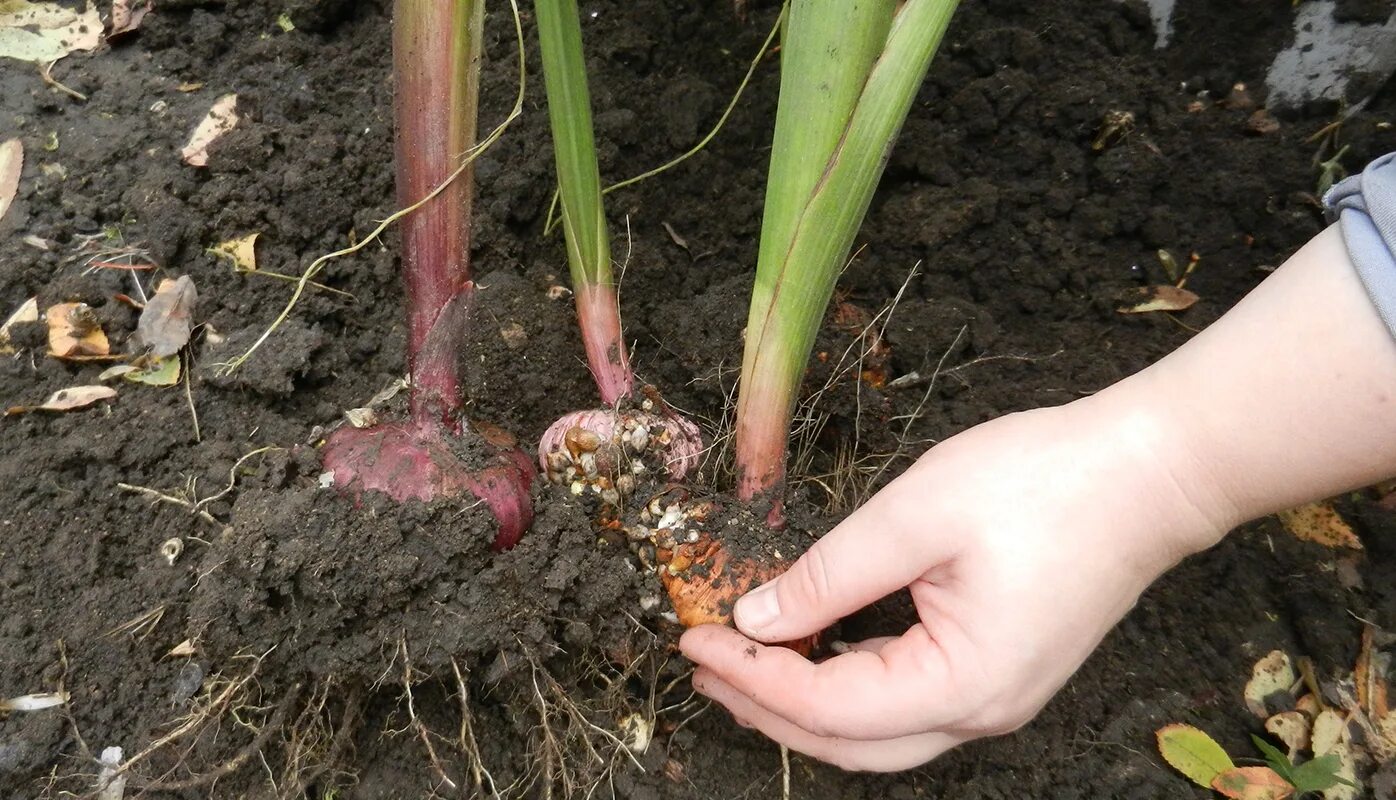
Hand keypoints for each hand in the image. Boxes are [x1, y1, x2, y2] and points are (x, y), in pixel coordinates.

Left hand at [680, 399, 1229, 770]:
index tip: (693, 638)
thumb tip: (755, 618)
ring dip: (804, 703)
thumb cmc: (1046, 482)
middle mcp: (982, 710)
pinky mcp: (1000, 671)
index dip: (751, 676)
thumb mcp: (917, 515)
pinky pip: (907, 702)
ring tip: (741, 664)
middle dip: (766, 707)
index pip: (827, 706)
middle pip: (849, 741)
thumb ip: (830, 573)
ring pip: (878, 731)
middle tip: (702, 666)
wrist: (1151, 472)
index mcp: (962, 684)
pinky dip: (848, 685)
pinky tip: (814, 649)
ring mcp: (996, 696)